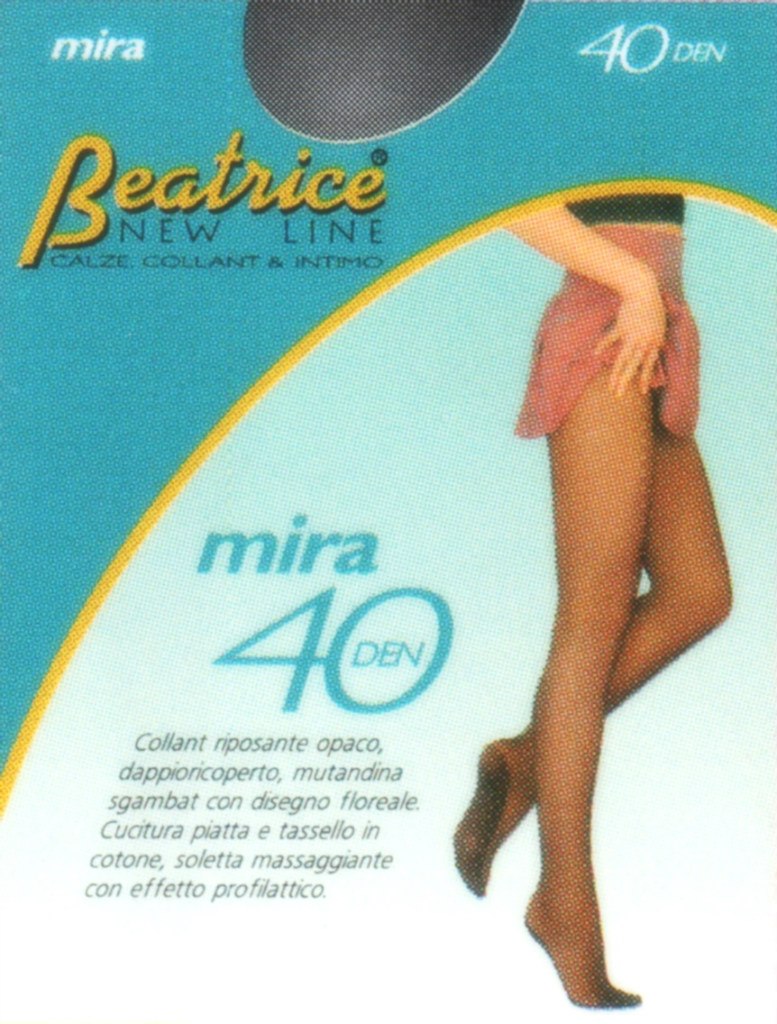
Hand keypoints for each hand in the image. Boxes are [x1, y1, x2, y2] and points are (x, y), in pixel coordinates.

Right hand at [595, 274, 666, 397]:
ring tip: (610, 385)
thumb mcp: (659, 324)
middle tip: (618, 395)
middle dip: (625, 382)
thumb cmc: (653, 305)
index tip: (640, 392)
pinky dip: (603, 345)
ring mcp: (632, 335)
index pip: (649, 364)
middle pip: (633, 366)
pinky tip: (596, 354)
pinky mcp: (621, 327)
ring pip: (623, 359)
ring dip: (616, 373)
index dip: (644, 378)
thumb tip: (657, 348)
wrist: (643, 290)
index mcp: (654, 341)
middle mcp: (644, 341)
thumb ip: (656, 337)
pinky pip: (611, 339)